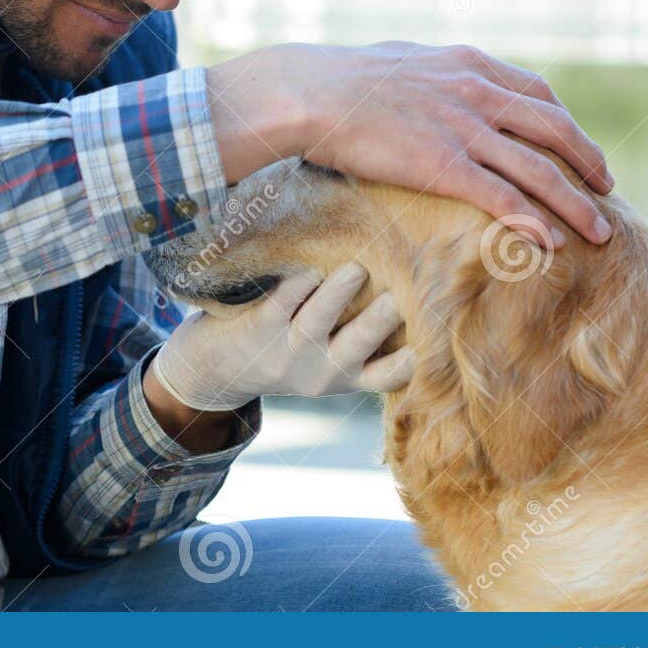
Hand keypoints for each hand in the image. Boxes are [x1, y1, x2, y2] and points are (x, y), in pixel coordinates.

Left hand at [148, 265, 413, 411]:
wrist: (215, 369)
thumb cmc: (286, 354)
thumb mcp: (325, 363)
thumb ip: (358, 339)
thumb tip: (408, 289)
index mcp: (344, 378)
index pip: (386, 377)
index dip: (411, 364)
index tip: (432, 344)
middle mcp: (320, 371)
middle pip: (357, 345)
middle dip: (379, 321)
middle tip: (402, 295)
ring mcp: (288, 352)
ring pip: (317, 322)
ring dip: (336, 295)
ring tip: (355, 269)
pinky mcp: (259, 330)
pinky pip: (280, 305)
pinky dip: (296, 287)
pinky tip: (309, 269)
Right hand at [207, 41, 613, 247]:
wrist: (307, 91)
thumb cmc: (338, 79)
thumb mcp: (400, 60)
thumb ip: (430, 74)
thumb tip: (429, 83)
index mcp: (468, 64)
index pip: (539, 92)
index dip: (567, 125)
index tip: (578, 149)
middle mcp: (477, 92)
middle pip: (556, 131)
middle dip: (589, 164)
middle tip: (607, 191)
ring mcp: (463, 128)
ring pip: (540, 171)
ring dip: (576, 205)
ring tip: (600, 233)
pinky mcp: (442, 164)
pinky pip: (503, 197)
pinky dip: (533, 220)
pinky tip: (550, 243)